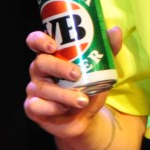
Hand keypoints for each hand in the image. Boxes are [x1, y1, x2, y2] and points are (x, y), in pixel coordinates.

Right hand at [22, 25, 122, 140]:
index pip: (36, 41)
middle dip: (59, 67)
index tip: (53, 45)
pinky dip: (52, 108)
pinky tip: (63, 109)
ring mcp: (35, 89)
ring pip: (42, 88)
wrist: (86, 118)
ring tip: (83, 100)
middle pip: (40, 63)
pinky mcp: (33, 107)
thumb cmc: (88, 88)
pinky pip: (36, 106)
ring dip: (63, 94)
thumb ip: (107, 50)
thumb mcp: (100, 69)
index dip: (40, 40)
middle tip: (77, 74)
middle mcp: (40, 70)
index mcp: (51, 55)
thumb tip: (116, 31)